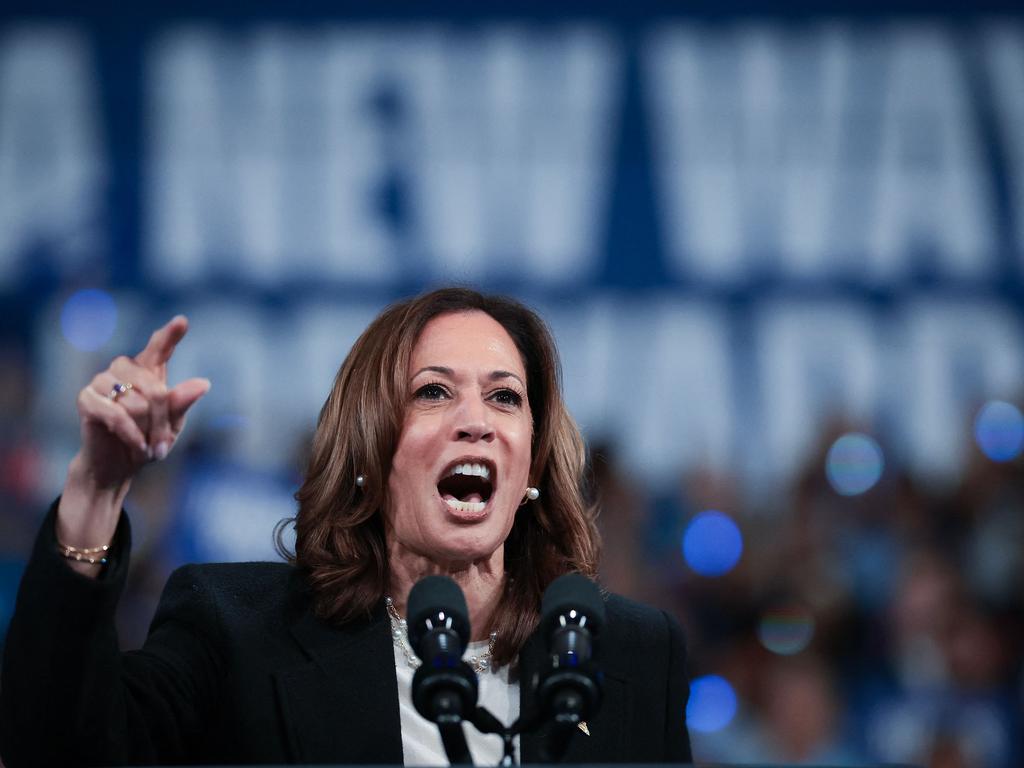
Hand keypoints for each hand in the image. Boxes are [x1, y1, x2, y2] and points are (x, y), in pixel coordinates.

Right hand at [74, 315, 209, 488]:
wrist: (117, 466)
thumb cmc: (148, 439)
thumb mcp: (172, 424)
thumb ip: (182, 402)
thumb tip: (203, 384)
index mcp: (148, 370)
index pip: (160, 348)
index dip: (171, 335)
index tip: (182, 321)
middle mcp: (124, 369)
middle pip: (155, 388)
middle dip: (163, 420)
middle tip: (163, 444)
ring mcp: (102, 381)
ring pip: (137, 403)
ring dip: (147, 430)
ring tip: (148, 445)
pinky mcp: (86, 398)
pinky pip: (117, 415)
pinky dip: (132, 435)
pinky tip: (138, 446)